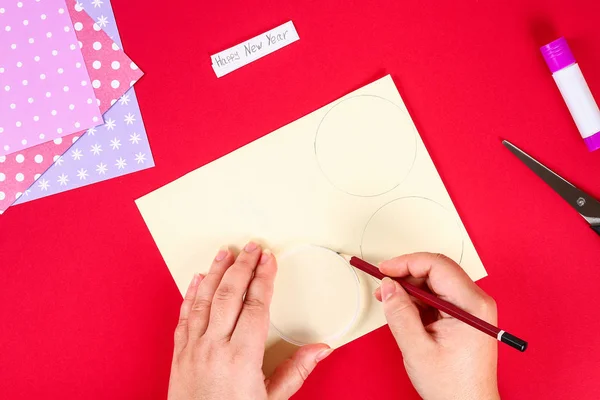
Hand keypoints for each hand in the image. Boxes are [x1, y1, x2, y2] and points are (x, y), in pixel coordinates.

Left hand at [168, 242, 331, 399]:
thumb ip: (296, 371)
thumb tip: (320, 349)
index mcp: (242, 357)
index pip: (256, 305)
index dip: (264, 278)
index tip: (269, 260)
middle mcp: (215, 347)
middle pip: (229, 294)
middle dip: (242, 266)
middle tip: (252, 247)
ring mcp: (194, 348)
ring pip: (204, 299)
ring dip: (215, 272)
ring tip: (224, 253)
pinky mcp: (180, 354)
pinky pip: (184, 316)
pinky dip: (191, 294)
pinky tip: (196, 279)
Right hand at [374, 253, 498, 399]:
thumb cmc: (453, 386)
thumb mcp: (417, 349)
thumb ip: (400, 314)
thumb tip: (388, 286)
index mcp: (472, 306)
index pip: (437, 266)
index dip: (407, 263)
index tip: (385, 269)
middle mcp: (476, 302)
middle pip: (436, 271)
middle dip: (406, 276)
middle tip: (384, 286)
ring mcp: (472, 309)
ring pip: (435, 283)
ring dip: (410, 289)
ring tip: (390, 303)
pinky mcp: (464, 316)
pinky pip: (438, 297)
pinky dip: (418, 301)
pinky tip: (404, 312)